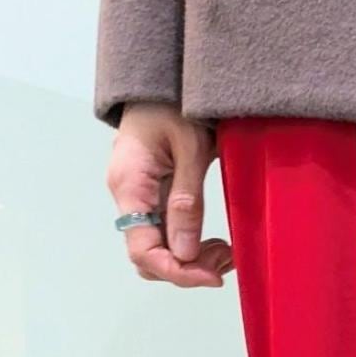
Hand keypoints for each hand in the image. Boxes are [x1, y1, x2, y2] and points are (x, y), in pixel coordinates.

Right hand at [106, 102, 232, 287]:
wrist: (159, 80)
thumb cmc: (172, 103)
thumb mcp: (190, 148)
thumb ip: (187, 201)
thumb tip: (185, 252)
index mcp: (130, 186)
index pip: (144, 251)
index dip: (179, 272)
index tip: (214, 276)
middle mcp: (127, 197)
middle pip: (149, 257)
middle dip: (188, 268)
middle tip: (227, 261)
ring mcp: (138, 199)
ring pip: (159, 250)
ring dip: (192, 260)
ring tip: (227, 252)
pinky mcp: (151, 197)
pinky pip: (166, 234)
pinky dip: (190, 245)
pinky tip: (215, 242)